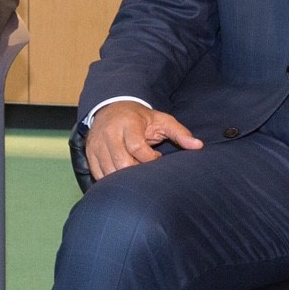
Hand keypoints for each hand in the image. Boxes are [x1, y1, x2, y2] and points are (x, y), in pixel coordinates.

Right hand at [85, 100, 201, 179]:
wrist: (111, 108)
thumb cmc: (140, 118)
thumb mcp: (162, 120)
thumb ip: (180, 133)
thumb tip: (198, 146)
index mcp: (127, 124)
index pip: (137, 147)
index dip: (150, 159)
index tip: (157, 158)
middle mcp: (109, 134)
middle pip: (121, 163)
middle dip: (137, 172)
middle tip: (146, 169)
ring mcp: (96, 145)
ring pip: (109, 172)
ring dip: (125, 179)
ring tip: (136, 171)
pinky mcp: (90, 154)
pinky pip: (99, 175)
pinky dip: (111, 181)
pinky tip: (123, 175)